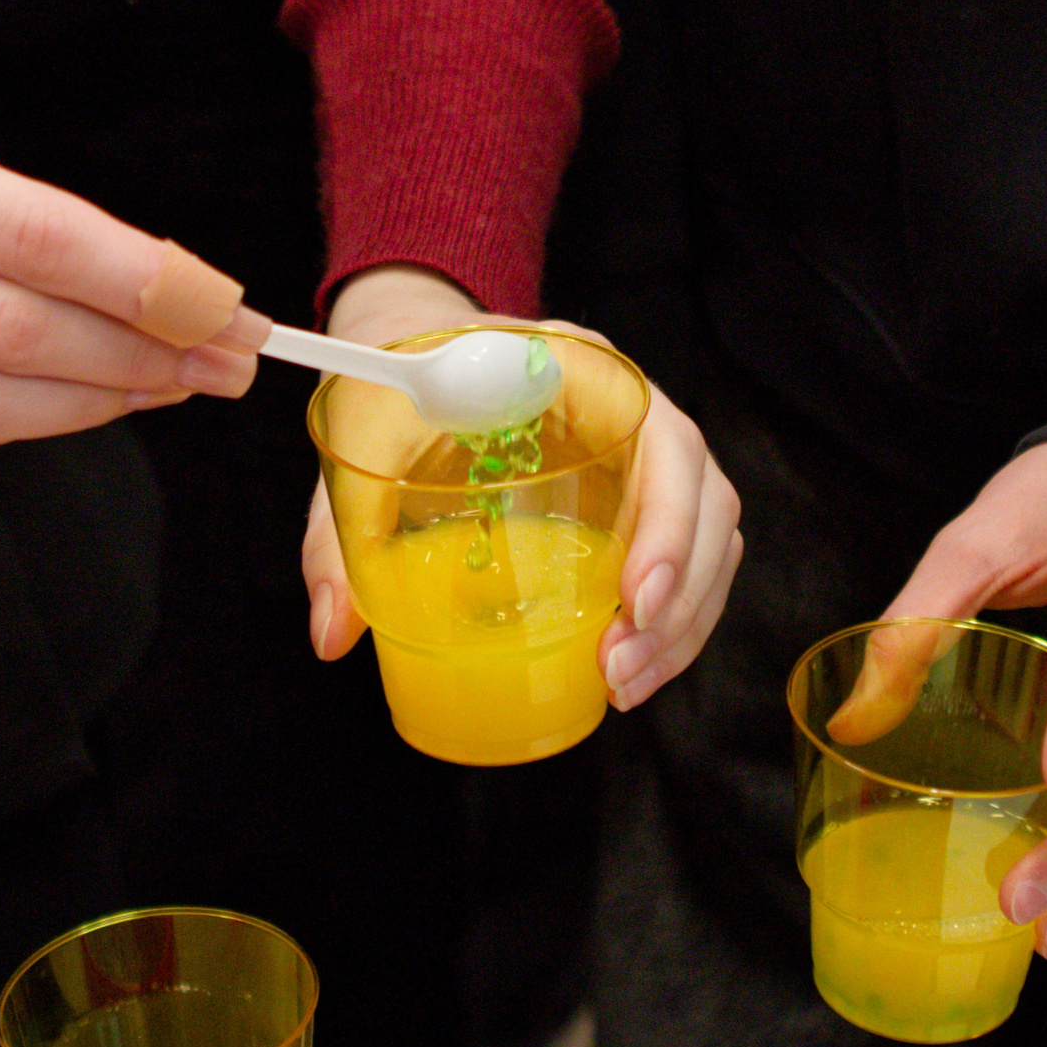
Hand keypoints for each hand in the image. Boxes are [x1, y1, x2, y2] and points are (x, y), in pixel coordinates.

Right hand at [0, 52, 268, 454]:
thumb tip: (114, 272)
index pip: (30, 240)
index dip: (146, 283)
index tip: (222, 304)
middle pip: (15, 337)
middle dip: (141, 355)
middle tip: (222, 357)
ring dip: (89, 405)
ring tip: (163, 385)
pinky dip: (10, 424)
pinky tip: (70, 402)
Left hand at [301, 266, 742, 710]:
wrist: (406, 360)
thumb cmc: (394, 396)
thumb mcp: (358, 450)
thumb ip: (337, 536)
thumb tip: (331, 634)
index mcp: (579, 368)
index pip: (664, 438)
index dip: (668, 521)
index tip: (634, 598)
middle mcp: (630, 407)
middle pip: (708, 499)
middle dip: (680, 598)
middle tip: (619, 668)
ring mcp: (643, 456)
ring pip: (714, 540)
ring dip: (683, 624)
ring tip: (624, 685)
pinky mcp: (638, 503)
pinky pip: (691, 562)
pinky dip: (674, 624)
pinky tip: (631, 672)